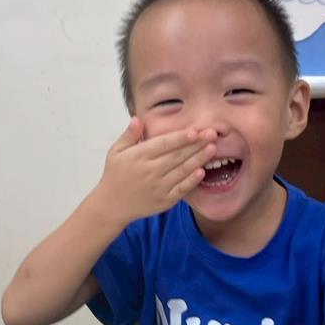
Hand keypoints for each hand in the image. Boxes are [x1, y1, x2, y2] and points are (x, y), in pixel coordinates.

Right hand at [95, 117, 216, 223]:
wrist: (111, 205)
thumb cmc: (115, 175)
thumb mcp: (115, 152)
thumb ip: (129, 135)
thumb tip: (137, 119)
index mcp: (138, 156)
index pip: (164, 144)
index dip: (181, 138)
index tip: (195, 130)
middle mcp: (149, 171)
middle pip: (177, 156)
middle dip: (196, 144)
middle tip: (212, 134)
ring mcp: (158, 187)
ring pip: (182, 171)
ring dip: (199, 159)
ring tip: (213, 149)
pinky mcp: (164, 200)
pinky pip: (181, 189)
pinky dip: (192, 181)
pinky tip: (202, 171)